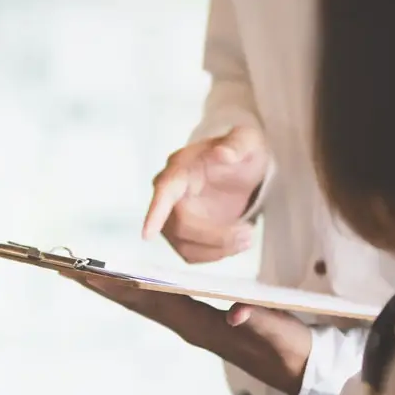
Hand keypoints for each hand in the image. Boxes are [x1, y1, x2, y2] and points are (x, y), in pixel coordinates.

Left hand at [81, 280, 312, 394]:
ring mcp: (191, 326)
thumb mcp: (278, 332)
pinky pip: (157, 304)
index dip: (123, 286)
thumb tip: (235, 313)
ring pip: (143, 303)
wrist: (299, 369)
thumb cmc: (289, 348)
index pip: (154, 301)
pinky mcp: (198, 323)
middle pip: (137, 302)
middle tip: (65, 268)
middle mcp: (189, 327)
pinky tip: (121, 283)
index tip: (92, 274)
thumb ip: (258, 321)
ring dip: (112, 288)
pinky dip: (135, 291)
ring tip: (80, 272)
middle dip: (102, 285)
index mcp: (201, 326)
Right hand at [143, 125, 269, 263]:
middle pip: (179, 227)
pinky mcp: (185, 235)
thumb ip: (237, 144)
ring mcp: (174, 218)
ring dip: (217, 249)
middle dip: (214, 236)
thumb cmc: (241, 152)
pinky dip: (215, 254)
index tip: (147, 235)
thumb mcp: (247, 140)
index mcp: (181, 169)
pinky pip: (192, 254)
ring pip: (184, 246)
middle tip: (248, 233)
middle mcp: (170, 195)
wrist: (241, 167)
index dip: (155, 213)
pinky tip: (235, 243)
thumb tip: (223, 153)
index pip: (164, 190)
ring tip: (246, 237)